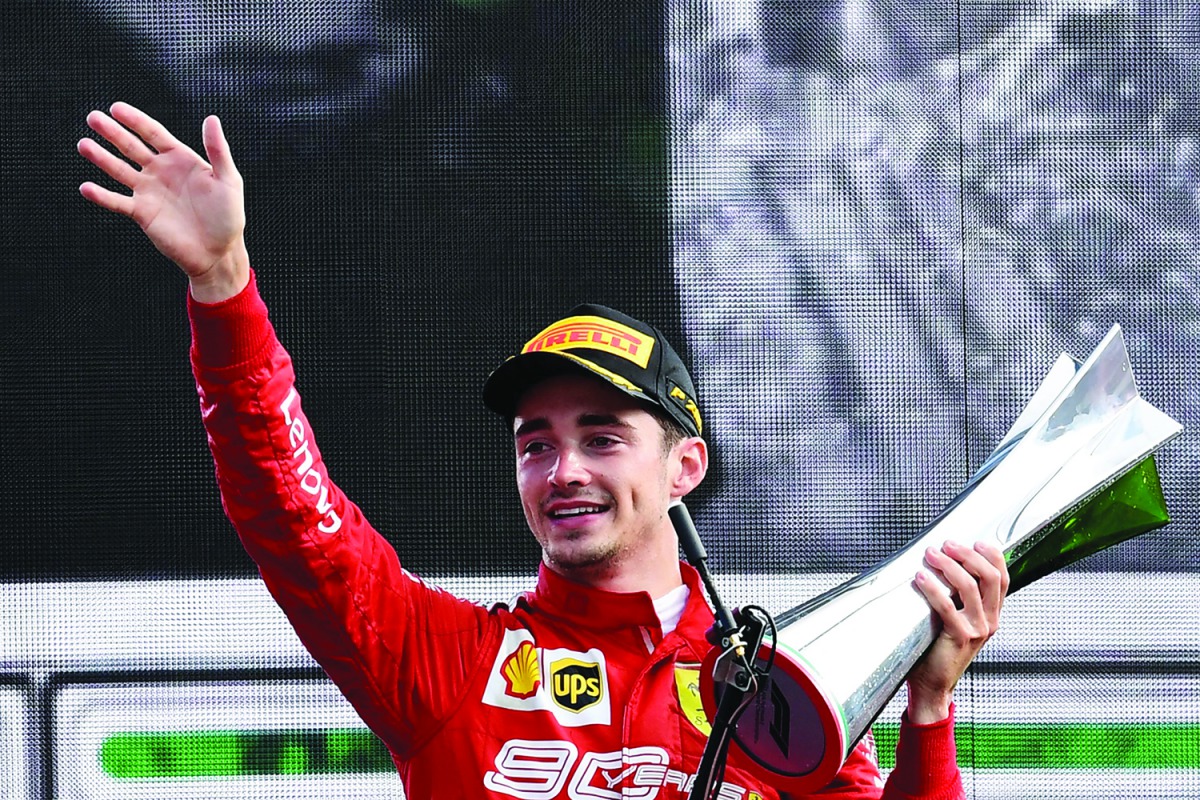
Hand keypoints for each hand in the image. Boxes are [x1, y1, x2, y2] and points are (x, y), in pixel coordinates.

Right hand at [78, 102, 249, 302]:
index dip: (135, 120)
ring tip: (83, 145)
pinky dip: (101, 196)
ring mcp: (149, 192)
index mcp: (180, 159)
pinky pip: (117, 202)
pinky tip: (86, 187)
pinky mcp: (142, 213)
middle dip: (112, 132)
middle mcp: (161, 172)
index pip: (153, 134)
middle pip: (131, 147)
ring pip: (119, 170)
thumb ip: (218, 151)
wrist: (219, 252)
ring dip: (101, 158)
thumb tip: (211, 119)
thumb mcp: (228, 180)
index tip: (116, 108)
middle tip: (93, 118)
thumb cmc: (228, 216)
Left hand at [906, 540, 1008, 723]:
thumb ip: (957, 598)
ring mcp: (977, 629)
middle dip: (968, 555)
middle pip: (989, 577)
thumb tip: (943, 564)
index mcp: (992, 614)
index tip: (976, 541)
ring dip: (949, 565)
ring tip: (931, 555)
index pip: (1002, 578)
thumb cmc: (939, 648)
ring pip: (969, 586)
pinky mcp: (960, 637)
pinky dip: (933, 587)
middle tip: (947, 545)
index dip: (993, 556)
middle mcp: (990, 621)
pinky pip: (947, 605)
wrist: (933, 685)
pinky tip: (920, 577)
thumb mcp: (956, 619)